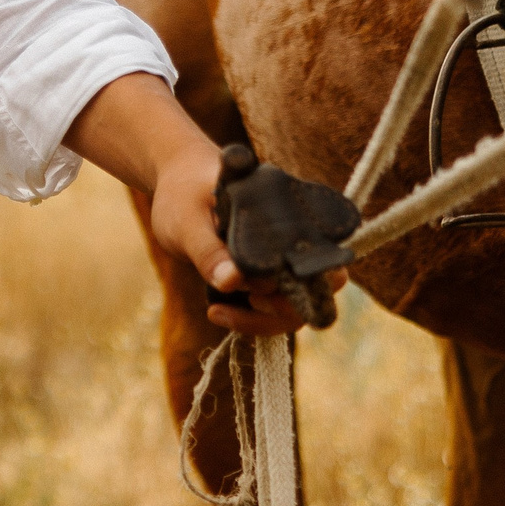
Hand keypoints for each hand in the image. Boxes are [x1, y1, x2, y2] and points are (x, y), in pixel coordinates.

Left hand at [62, 72, 339, 337]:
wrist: (178, 186)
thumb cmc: (185, 194)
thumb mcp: (187, 221)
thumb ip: (208, 250)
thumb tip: (232, 282)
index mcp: (291, 216)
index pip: (326, 256)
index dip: (305, 281)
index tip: (259, 288)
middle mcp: (297, 241)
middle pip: (321, 290)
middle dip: (283, 307)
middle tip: (245, 298)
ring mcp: (282, 263)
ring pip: (296, 308)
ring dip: (262, 319)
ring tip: (217, 310)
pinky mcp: (264, 281)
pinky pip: (272, 312)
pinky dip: (249, 319)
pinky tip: (215, 311)